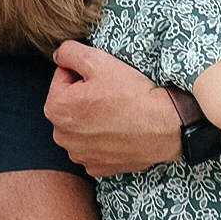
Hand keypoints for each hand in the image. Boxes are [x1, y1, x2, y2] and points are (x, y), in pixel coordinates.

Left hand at [44, 43, 180, 174]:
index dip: (83, 72)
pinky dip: (104, 139)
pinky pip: (94, 147)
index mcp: (56, 108)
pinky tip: (120, 131)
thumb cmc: (131, 94)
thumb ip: (69, 52)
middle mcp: (62, 136)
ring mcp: (79, 154)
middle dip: (84, 96)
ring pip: (81, 126)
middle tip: (111, 94)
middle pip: (70, 104)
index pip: (62, 77)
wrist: (164, 126)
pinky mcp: (97, 167)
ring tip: (116, 112)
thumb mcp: (97, 60)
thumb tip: (58, 55)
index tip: (102, 78)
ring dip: (93, 118)